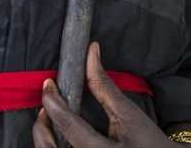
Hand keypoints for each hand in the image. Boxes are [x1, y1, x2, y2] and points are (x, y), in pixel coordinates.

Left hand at [33, 42, 173, 147]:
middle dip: (41, 126)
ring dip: (45, 139)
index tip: (48, 85)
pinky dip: (55, 146)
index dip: (53, 101)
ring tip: (50, 120)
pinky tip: (59, 136)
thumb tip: (91, 51)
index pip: (68, 125)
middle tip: (46, 105)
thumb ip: (103, 84)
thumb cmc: (149, 142)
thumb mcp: (127, 112)